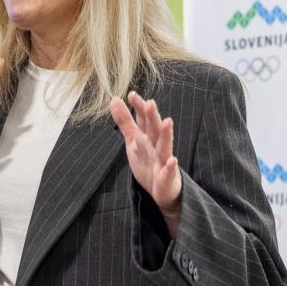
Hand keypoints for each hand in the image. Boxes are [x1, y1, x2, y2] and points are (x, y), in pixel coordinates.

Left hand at [110, 91, 181, 235]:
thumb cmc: (148, 161)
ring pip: (165, 146)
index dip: (139, 108)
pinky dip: (171, 167)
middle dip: (152, 116)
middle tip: (149, 103)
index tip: (132, 95)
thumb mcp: (134, 140)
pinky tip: (172, 161)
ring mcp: (163, 161)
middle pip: (154, 129)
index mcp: (148, 137)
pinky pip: (168, 172)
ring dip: (166, 134)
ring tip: (167, 122)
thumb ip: (125, 120)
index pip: (144, 119)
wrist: (161, 190)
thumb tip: (114, 99)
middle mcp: (156, 146)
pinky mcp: (167, 178)